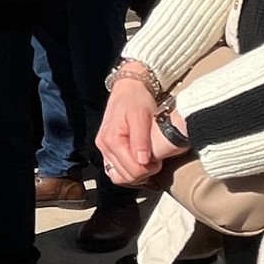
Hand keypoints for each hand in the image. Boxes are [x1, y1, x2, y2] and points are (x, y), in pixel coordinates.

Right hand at [97, 71, 162, 185]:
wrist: (128, 87)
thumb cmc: (136, 99)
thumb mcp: (141, 115)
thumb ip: (141, 139)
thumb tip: (143, 161)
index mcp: (111, 139)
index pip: (132, 170)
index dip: (149, 169)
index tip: (159, 159)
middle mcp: (103, 146)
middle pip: (125, 176)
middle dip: (144, 173)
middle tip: (156, 160)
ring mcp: (103, 148)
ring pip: (118, 176)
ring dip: (135, 175)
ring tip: (148, 162)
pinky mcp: (106, 149)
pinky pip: (115, 170)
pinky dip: (127, 171)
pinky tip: (139, 163)